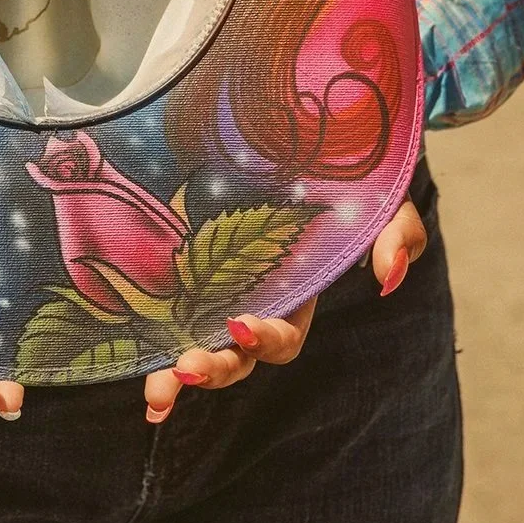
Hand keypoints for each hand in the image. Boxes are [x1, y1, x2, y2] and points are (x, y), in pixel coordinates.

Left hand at [143, 197, 427, 422]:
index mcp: (297, 294)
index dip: (266, 338)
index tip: (242, 325)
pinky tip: (126, 356)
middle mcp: (254, 299)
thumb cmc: (347, 173)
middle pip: (236, 355)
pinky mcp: (184, 258)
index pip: (283, 335)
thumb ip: (398, 233)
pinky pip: (163, 301)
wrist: (307, 128)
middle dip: (214, 369)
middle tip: (185, 371)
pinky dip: (145, 330)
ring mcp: (215, 283)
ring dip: (177, 372)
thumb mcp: (382, 198)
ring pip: (197, 341)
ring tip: (156, 394)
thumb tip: (388, 275)